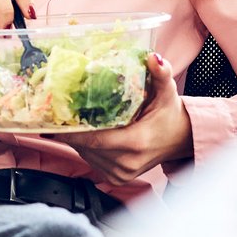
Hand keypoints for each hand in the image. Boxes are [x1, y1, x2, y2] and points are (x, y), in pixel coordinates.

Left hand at [53, 52, 190, 185]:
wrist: (181, 140)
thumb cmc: (170, 115)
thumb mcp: (167, 92)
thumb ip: (161, 74)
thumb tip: (152, 58)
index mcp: (136, 142)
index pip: (95, 140)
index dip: (73, 131)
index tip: (56, 120)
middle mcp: (127, 162)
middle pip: (86, 147)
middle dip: (71, 131)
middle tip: (58, 113)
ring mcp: (121, 174)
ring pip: (86, 155)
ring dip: (76, 139)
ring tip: (69, 121)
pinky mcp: (117, 178)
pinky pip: (92, 161)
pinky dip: (86, 148)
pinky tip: (84, 134)